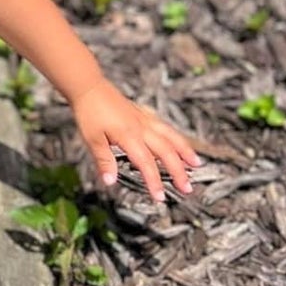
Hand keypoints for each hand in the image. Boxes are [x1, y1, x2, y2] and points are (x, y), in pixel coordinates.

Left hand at [71, 79, 201, 202]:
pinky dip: (175, 137)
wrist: (89, 86)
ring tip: (196, 164)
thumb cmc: (88, 113)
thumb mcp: (92, 139)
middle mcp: (142, 128)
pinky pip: (165, 127)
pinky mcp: (143, 113)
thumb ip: (104, 161)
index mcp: (129, 136)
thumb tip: (110, 182)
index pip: (146, 163)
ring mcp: (144, 119)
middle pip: (166, 152)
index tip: (160, 198)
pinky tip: (179, 144)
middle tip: (187, 189)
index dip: (154, 182)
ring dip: (185, 151)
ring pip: (171, 136)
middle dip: (178, 171)